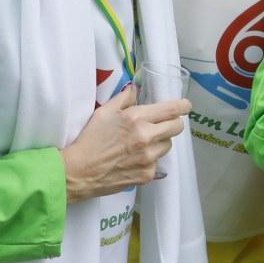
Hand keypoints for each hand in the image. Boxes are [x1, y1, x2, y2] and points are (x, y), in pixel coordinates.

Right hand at [59, 85, 188, 200]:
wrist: (78, 172)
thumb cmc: (89, 139)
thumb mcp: (104, 113)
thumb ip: (124, 98)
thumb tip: (136, 88)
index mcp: (137, 118)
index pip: (173, 109)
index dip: (183, 106)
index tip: (185, 106)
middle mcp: (147, 137)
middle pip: (177, 127)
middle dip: (173, 123)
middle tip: (162, 124)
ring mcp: (149, 157)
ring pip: (168, 145)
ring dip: (160, 142)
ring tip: (142, 144)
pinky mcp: (147, 174)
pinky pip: (158, 162)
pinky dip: (150, 160)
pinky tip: (134, 159)